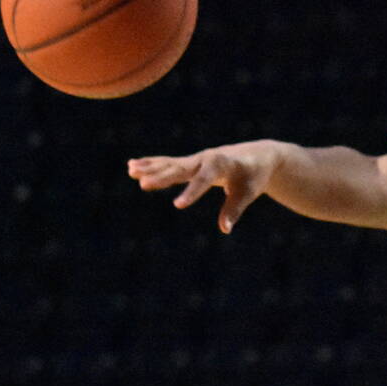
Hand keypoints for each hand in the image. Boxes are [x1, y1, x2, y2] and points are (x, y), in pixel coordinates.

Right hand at [128, 141, 282, 232]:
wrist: (256, 156)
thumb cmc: (253, 176)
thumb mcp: (248, 193)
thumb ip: (234, 209)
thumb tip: (225, 229)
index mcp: (221, 164)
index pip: (204, 179)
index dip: (192, 192)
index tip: (178, 205)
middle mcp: (204, 159)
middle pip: (180, 169)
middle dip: (162, 177)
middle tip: (143, 184)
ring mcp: (195, 160)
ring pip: (170, 164)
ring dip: (150, 168)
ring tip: (131, 170)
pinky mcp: (190, 163)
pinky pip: (167, 163)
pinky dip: (151, 164)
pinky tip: (132, 165)